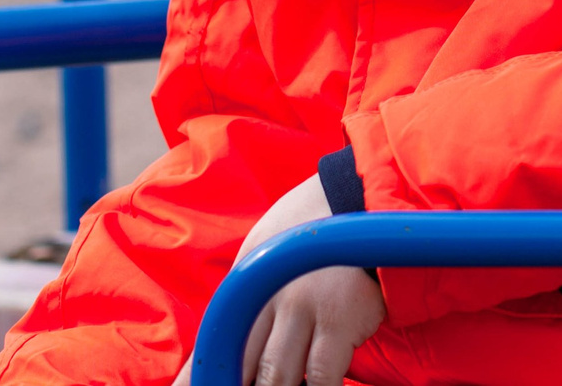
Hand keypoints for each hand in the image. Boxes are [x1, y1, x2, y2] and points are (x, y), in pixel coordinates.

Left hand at [177, 180, 385, 385]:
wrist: (362, 195)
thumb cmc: (312, 225)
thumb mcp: (265, 248)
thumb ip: (246, 295)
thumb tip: (224, 344)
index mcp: (246, 284)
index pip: (214, 343)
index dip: (199, 378)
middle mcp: (268, 300)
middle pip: (242, 366)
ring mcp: (305, 310)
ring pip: (278, 378)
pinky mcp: (342, 319)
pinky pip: (323, 375)